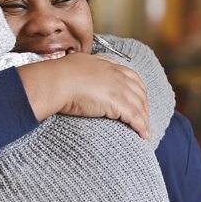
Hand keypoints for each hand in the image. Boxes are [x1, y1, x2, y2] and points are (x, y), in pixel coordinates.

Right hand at [17, 53, 150, 140]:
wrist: (56, 82)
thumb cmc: (57, 76)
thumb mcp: (73, 65)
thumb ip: (82, 69)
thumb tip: (76, 71)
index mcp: (106, 65)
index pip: (130, 76)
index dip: (136, 89)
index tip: (137, 99)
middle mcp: (116, 74)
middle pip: (139, 91)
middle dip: (144, 106)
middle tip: (143, 119)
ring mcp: (119, 88)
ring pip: (140, 106)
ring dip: (144, 120)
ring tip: (144, 133)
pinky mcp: (118, 103)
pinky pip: (136, 117)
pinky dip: (142, 127)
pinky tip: (143, 136)